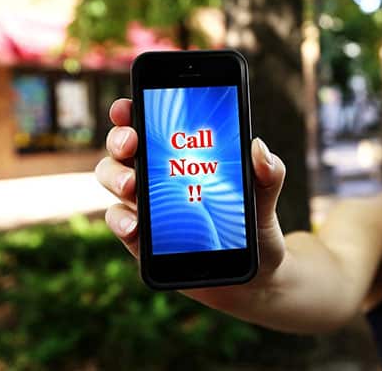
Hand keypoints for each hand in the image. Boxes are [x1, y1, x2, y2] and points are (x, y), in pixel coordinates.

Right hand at [95, 98, 287, 307]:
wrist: (253, 277)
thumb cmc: (255, 228)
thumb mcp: (265, 198)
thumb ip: (267, 173)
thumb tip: (258, 146)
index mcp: (183, 158)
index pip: (150, 125)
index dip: (131, 112)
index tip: (127, 104)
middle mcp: (158, 178)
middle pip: (123, 149)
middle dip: (120, 140)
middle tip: (130, 144)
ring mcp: (148, 209)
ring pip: (114, 181)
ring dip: (115, 177)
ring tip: (131, 184)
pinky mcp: (143, 242)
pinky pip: (121, 224)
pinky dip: (121, 221)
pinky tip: (134, 225)